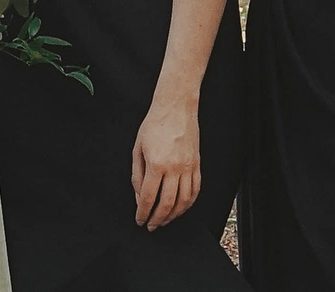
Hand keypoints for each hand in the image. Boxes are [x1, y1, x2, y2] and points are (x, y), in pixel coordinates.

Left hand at [131, 95, 200, 230]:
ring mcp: (188, 168)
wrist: (176, 108)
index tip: (140, 220)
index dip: (143, 213)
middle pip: (167, 204)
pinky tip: (180, 208)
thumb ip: (137, 175)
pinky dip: (188, 204)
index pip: (149, 198)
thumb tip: (139, 197)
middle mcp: (174, 169)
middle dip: (158, 219)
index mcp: (156, 164)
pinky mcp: (197, 165)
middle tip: (151, 225)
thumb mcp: (137, 148)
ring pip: (184, 201)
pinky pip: (195, 191)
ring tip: (165, 220)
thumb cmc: (154, 125)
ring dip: (174, 215)